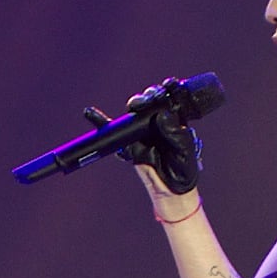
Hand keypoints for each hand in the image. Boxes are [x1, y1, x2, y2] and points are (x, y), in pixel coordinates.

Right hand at [83, 82, 202, 195]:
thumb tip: (163, 115)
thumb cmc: (184, 170)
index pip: (167, 100)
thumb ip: (175, 133)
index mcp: (174, 120)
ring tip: (133, 106)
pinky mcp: (129, 145)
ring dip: (132, 106)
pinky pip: (115, 134)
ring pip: (133, 114)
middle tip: (143, 102)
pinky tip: (92, 115)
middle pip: (148, 102)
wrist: (171, 191)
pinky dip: (103, 124)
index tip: (165, 87)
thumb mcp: (184, 151)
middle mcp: (157, 123)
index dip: (164, 91)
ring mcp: (142, 133)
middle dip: (145, 98)